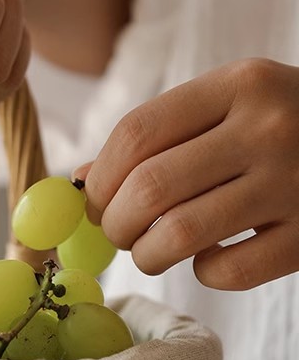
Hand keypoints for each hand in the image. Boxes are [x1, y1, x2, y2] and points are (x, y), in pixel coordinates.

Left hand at [76, 58, 298, 289]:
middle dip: (115, 223)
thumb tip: (82, 180)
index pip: (136, 133)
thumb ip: (157, 138)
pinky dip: (203, 274)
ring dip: (145, 255)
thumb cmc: (278, 129)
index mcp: (240, 85)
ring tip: (151, 250)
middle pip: (148, 188)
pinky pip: (227, 272)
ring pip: (178, 236)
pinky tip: (209, 258)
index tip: (95, 201)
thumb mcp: (225, 108)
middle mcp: (269, 128)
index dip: (99, 178)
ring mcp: (293, 184)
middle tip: (120, 231)